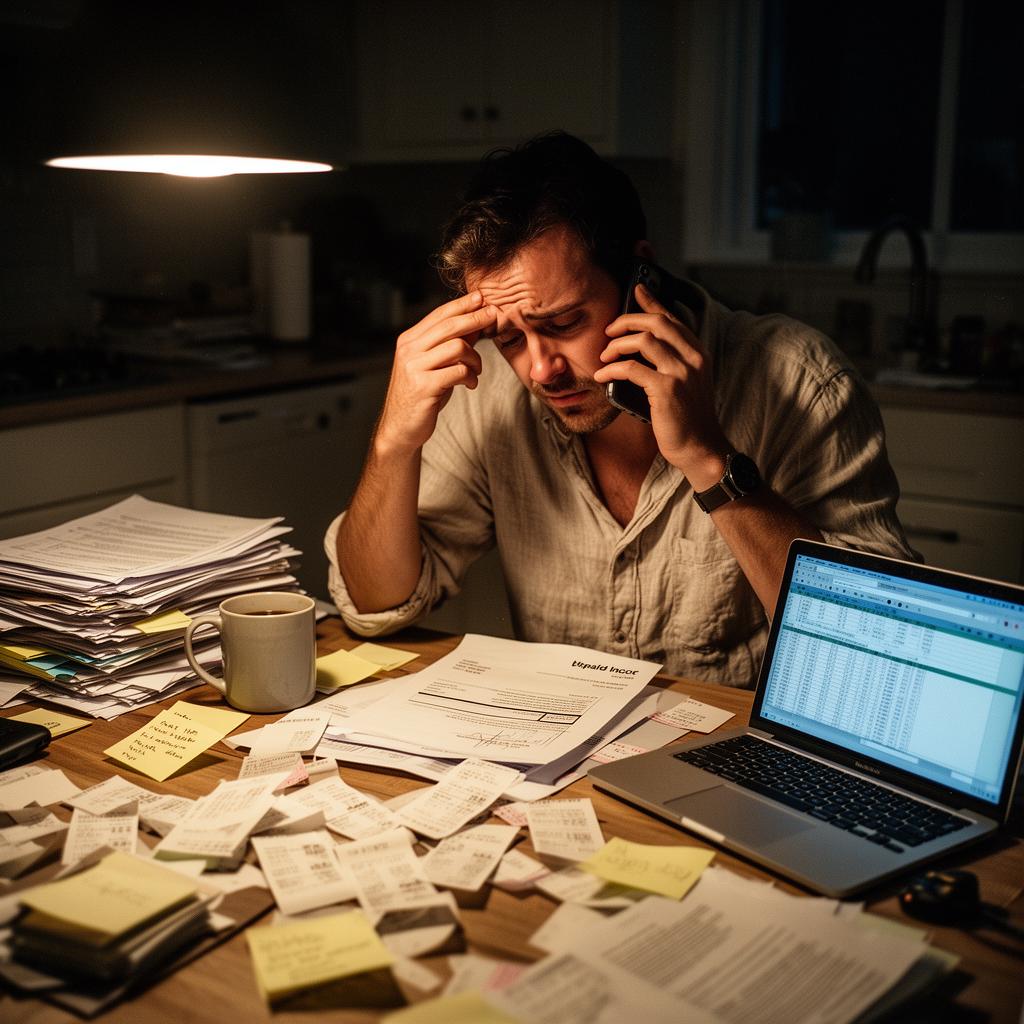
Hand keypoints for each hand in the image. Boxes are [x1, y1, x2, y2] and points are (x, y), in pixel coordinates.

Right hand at [376, 291, 495, 452]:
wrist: (400, 428)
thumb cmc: (420, 396)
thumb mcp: (433, 366)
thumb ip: (450, 345)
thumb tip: (475, 325)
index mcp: (409, 341)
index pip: (439, 315)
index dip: (462, 305)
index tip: (481, 298)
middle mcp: (409, 350)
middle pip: (449, 326)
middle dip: (475, 319)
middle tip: (493, 316)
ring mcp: (414, 368)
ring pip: (457, 347)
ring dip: (475, 358)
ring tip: (477, 370)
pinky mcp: (424, 387)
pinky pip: (458, 372)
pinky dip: (470, 376)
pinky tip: (471, 384)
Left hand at [594, 283, 730, 486]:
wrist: (700, 448)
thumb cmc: (687, 419)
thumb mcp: (684, 384)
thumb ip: (670, 362)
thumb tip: (639, 346)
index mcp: (698, 353)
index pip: (672, 318)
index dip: (652, 301)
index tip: (636, 289)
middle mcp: (693, 358)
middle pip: (656, 322)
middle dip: (627, 320)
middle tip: (609, 331)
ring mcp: (681, 373)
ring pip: (644, 339)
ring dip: (617, 344)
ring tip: (604, 356)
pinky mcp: (666, 390)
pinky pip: (632, 368)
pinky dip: (612, 369)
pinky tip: (603, 376)